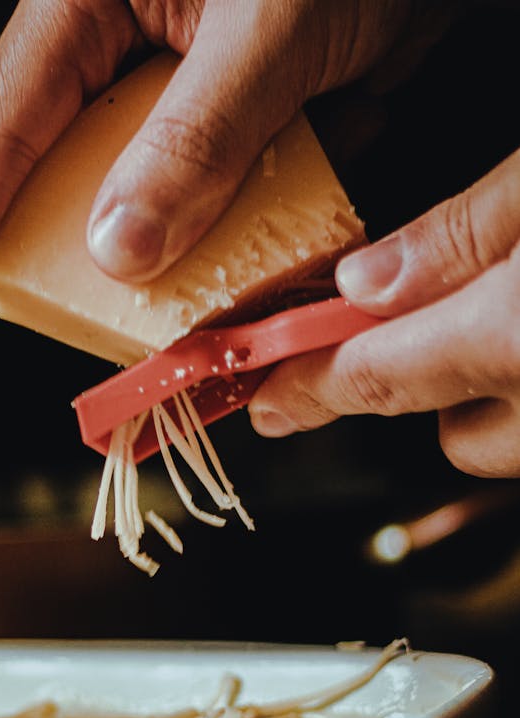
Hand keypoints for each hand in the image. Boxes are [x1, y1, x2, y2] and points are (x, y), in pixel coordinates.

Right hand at [0, 0, 441, 352]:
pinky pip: (229, 196)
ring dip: (186, 257)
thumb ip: (193, 138)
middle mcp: (131, 45)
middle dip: (82, 259)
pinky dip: (254, 234)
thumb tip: (118, 250)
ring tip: (199, 309)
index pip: (7, 127)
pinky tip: (278, 258)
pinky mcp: (252, 116)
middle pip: (71, 175)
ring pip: (157, 199)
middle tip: (81, 329)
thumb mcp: (266, 28)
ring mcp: (192, 86)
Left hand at [249, 148, 519, 476]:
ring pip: (507, 437)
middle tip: (444, 309)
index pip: (378, 378)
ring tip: (509, 309)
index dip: (309, 385)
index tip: (266, 395)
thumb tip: (366, 282)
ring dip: (492, 389)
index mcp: (515, 340)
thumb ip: (460, 236)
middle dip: (436, 381)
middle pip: (459, 434)